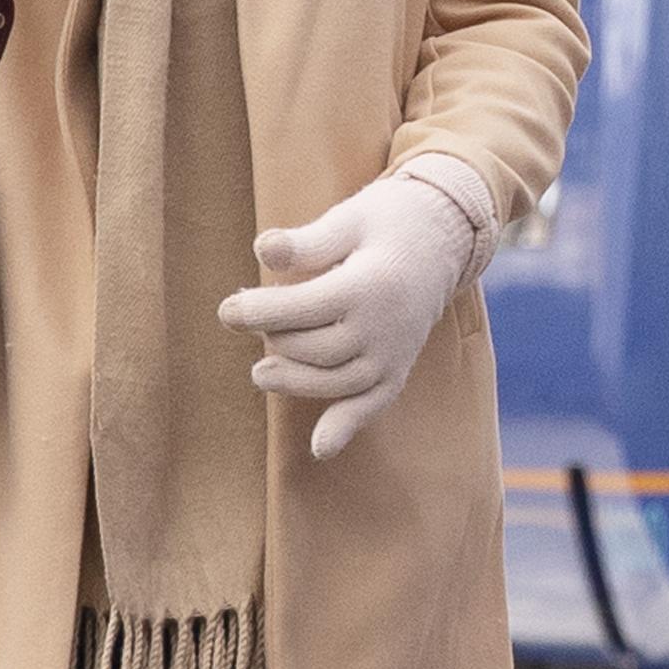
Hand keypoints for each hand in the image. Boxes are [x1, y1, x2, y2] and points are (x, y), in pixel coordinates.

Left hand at [227, 154, 501, 461]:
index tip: (226, 310)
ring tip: (262, 373)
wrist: (443, 239)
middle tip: (249, 320)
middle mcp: (385, 327)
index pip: (303, 309)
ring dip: (294, 382)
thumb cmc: (386, 223)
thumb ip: (306, 242)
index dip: (258, 310)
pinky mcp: (398, 369)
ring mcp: (394, 354)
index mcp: (370, 285)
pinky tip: (319, 449)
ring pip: (334, 382)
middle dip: (274, 338)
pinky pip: (372, 405)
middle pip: (313, 349)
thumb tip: (262, 250)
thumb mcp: (348, 219)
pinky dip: (346, 428)